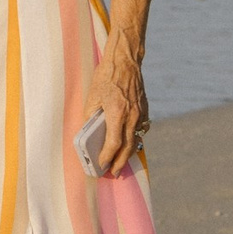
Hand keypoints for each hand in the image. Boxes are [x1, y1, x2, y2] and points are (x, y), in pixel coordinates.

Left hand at [84, 53, 147, 175]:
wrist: (125, 60)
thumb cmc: (106, 76)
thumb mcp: (92, 95)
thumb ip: (91, 115)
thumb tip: (88, 131)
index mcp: (117, 112)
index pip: (114, 142)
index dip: (107, 157)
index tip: (101, 165)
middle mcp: (132, 115)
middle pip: (128, 146)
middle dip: (120, 162)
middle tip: (113, 173)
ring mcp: (140, 112)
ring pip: (136, 138)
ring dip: (128, 153)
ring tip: (120, 163)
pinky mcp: (144, 108)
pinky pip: (140, 128)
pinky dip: (135, 138)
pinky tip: (128, 143)